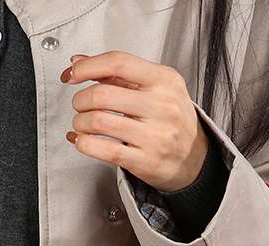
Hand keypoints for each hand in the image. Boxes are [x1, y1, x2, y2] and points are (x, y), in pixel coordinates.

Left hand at [60, 51, 209, 192]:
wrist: (195, 158)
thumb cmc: (172, 120)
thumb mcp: (156, 88)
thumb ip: (117, 74)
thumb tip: (78, 62)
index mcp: (164, 81)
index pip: (118, 63)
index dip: (88, 67)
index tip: (72, 74)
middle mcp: (162, 107)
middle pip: (103, 95)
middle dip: (80, 100)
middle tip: (79, 105)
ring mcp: (155, 136)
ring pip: (100, 122)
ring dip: (80, 123)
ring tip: (82, 124)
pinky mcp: (146, 161)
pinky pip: (105, 150)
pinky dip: (84, 144)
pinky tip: (82, 141)